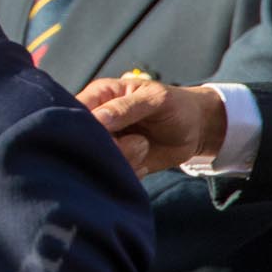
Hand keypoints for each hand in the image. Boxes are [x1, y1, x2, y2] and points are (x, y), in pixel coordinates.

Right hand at [77, 77, 226, 176]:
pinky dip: (130, 172)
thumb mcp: (155, 100)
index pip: (74, 111)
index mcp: (98, 96)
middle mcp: (96, 120)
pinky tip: (144, 162)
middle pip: (83, 141)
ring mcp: (105, 143)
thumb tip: (97, 118)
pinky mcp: (115, 162)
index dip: (85, 126)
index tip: (110, 134)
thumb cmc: (176, 105)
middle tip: (138, 141)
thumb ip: (125, 107)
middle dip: (110, 147)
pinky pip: (111, 175)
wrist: (196, 130)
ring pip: (96, 161)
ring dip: (124, 159)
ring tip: (143, 146)